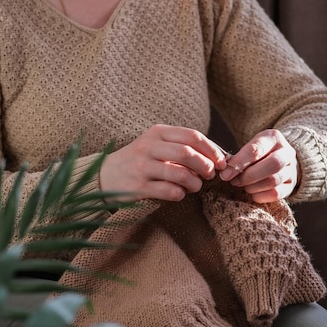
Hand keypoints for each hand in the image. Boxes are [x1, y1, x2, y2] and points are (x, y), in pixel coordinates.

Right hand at [100, 124, 228, 201]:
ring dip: (195, 183)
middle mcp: (149, 147)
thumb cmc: (139, 160)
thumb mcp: (156, 144)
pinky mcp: (139, 187)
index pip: (192, 136)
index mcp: (157, 133)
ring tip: (195, 186)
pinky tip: (179, 193)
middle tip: (210, 175)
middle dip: (205, 166)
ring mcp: (143, 167)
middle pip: (187, 153)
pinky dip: (181, 194)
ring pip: (180, 174)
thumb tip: (215, 156)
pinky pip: (169, 191)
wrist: (105, 175)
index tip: (221, 161)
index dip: (212, 150)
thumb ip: (181, 146)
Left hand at [219, 129, 298, 202]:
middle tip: (234, 182)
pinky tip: (253, 193)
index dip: (239, 163)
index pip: (257, 149)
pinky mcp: (290, 186)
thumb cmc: (259, 154)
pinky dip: (260, 195)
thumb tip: (226, 171)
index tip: (225, 174)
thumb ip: (239, 157)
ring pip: (274, 180)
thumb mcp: (251, 147)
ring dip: (253, 186)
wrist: (280, 161)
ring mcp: (291, 170)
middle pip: (272, 164)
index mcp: (274, 138)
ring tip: (243, 186)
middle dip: (249, 176)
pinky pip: (276, 194)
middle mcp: (286, 152)